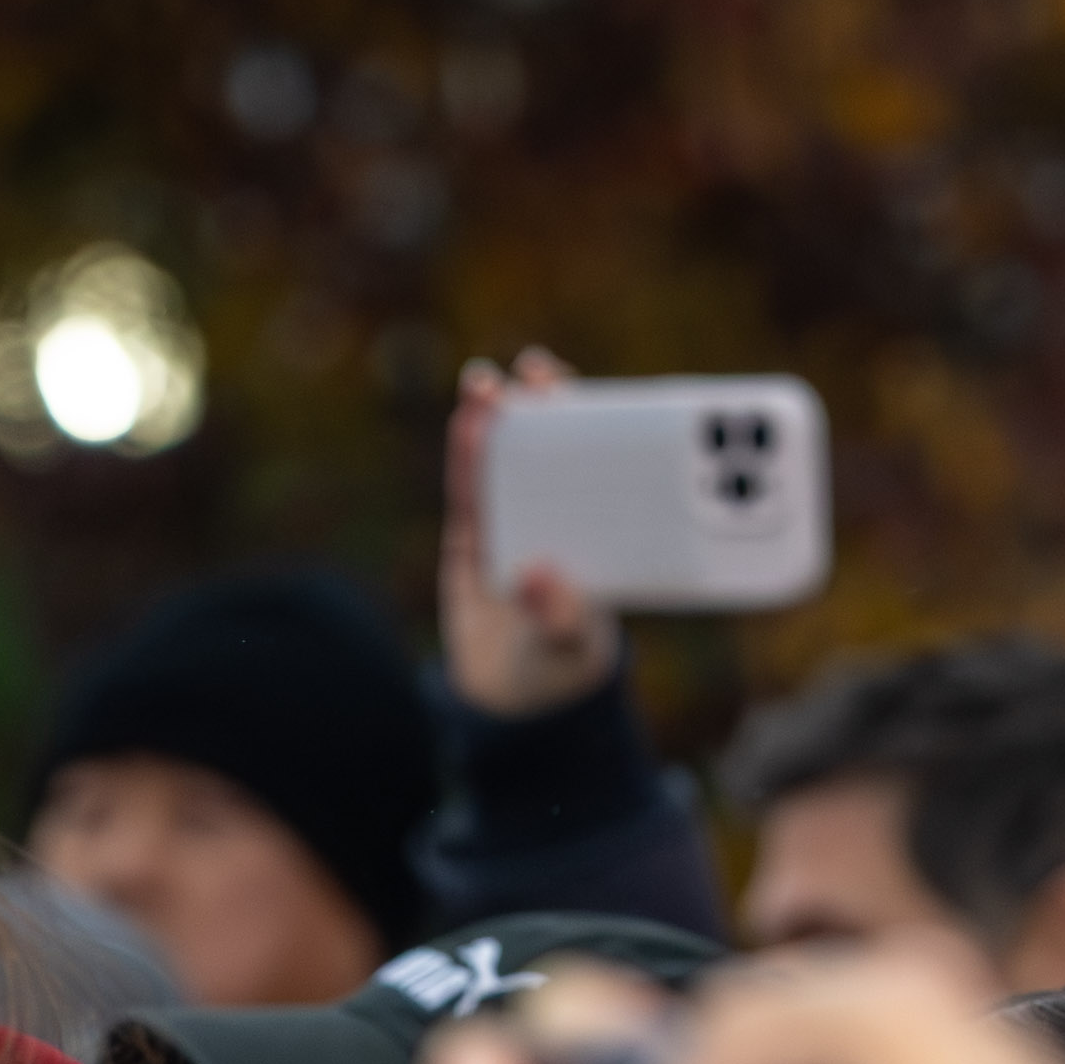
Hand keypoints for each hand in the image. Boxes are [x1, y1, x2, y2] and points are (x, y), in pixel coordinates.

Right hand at [434, 356, 621, 719]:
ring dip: (492, 420)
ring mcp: (514, 520)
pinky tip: (463, 423)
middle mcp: (559, 514)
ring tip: (482, 383)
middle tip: (533, 369)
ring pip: (504, 460)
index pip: (601, 466)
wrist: (513, 695)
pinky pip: (469, 490)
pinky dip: (465, 458)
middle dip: (542, 405)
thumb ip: (557, 616)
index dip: (593, 423)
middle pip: (552, 449)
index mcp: (599, 529)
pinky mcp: (475, 535)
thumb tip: (536, 575)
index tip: (590, 394)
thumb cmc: (559, 664)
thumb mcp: (566, 645)